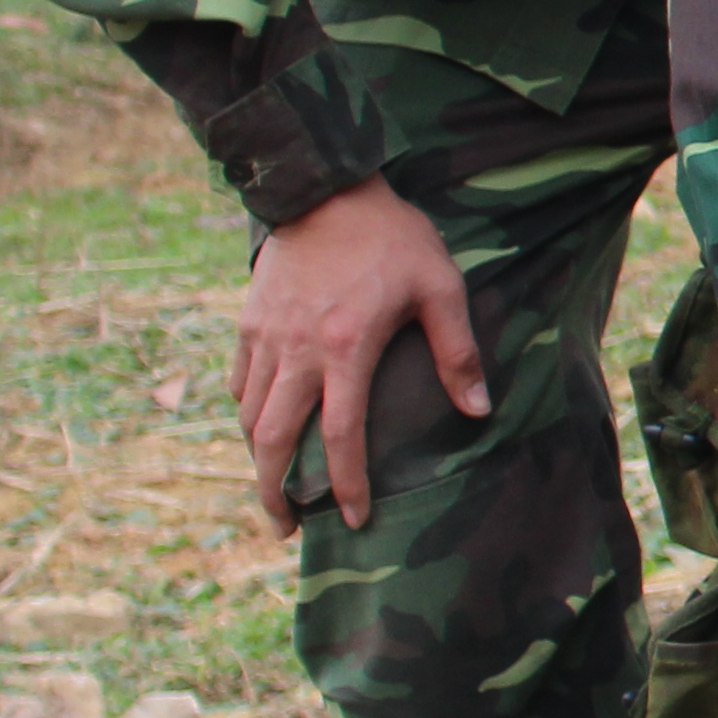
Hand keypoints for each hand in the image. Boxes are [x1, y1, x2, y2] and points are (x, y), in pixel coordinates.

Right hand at [236, 177, 483, 531]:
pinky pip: (239, 384)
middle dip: (275, 491)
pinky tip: (259, 432)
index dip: (345, 483)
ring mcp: (266, 338)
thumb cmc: (392, 238)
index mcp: (345, 348)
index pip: (340, 435)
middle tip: (285, 528)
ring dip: (256, 459)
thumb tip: (477, 410)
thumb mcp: (440, 287)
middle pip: (273, 439)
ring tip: (272, 490)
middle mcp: (296, 351)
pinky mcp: (248, 323)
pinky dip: (246, 416)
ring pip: (249, 416)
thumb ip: (457, 352)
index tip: (354, 518)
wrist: (325, 189)